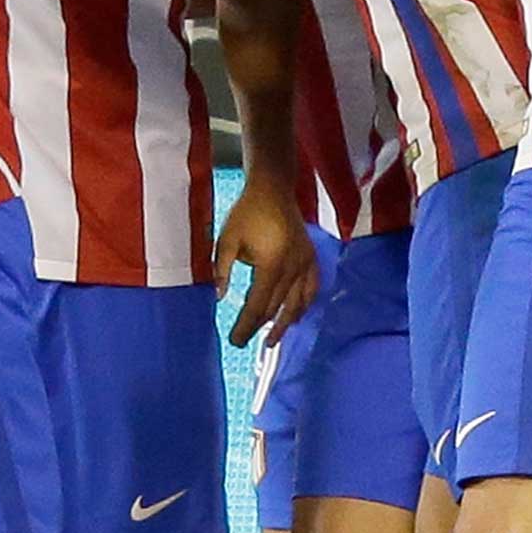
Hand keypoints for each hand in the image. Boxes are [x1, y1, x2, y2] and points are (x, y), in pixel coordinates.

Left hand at [213, 174, 319, 347]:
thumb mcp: (227, 240)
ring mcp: (305, 263)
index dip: (246, 325)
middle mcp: (292, 268)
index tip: (235, 341)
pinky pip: (312, 288)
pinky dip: (304, 305)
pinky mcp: (311, 258)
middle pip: (276, 308)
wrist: (273, 189)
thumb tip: (219, 298)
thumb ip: (222, 270)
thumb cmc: (247, 213)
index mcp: (271, 264)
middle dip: (260, 327)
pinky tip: (296, 316)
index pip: (258, 305)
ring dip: (284, 324)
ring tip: (271, 340)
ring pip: (297, 303)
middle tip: (245, 342)